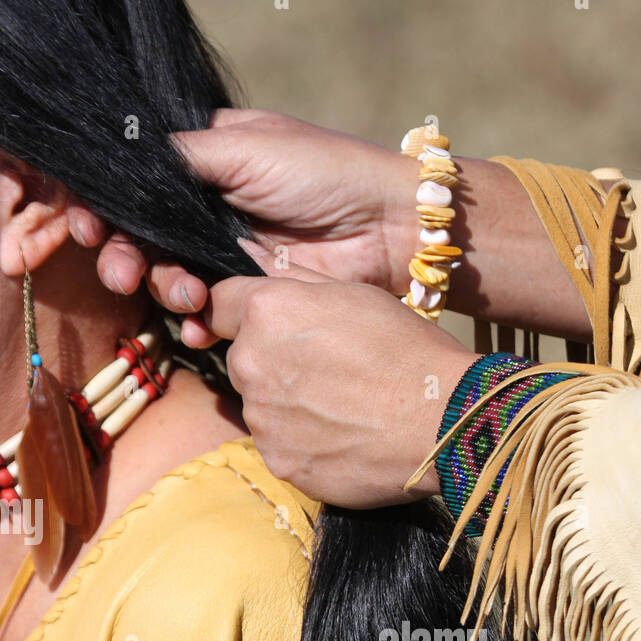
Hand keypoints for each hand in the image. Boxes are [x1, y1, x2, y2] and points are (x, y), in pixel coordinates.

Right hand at [69, 108, 594, 341]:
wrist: (386, 228)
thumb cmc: (324, 174)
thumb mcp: (247, 150)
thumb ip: (182, 160)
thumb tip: (122, 164)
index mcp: (205, 164)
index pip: (140, 187)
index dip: (111, 209)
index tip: (93, 228)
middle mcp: (211, 210)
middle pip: (145, 238)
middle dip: (129, 258)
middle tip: (127, 273)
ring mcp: (229, 255)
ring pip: (170, 279)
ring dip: (165, 290)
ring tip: (185, 296)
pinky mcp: (252, 298)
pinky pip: (207, 316)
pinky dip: (195, 325)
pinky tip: (197, 329)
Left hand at [203, 264, 475, 507]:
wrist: (441, 422)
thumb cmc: (407, 351)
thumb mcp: (354, 294)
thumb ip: (295, 284)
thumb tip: (255, 270)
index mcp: (265, 312)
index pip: (219, 305)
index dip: (242, 312)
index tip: (267, 325)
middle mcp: (251, 364)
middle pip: (245, 360)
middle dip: (275, 363)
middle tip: (330, 372)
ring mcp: (262, 420)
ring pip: (264, 408)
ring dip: (290, 407)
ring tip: (343, 409)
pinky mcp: (280, 463)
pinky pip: (282, 448)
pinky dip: (306, 444)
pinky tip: (346, 438)